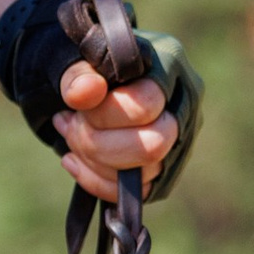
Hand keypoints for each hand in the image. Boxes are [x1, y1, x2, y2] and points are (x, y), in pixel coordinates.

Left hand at [56, 57, 179, 200]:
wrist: (91, 83)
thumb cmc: (87, 67)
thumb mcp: (74, 60)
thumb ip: (77, 74)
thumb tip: (85, 92)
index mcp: (169, 66)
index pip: (146, 104)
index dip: (104, 113)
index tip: (74, 103)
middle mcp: (184, 105)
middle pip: (153, 146)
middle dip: (98, 143)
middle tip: (68, 124)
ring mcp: (180, 140)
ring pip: (144, 174)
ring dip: (92, 160)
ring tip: (68, 135)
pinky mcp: (166, 170)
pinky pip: (137, 193)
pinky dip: (96, 182)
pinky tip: (73, 161)